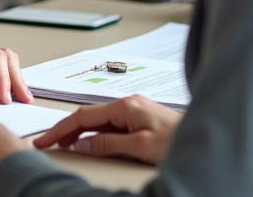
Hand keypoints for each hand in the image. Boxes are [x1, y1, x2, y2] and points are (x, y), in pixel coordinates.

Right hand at [32, 95, 181, 164]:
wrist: (208, 139)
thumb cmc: (179, 141)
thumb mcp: (141, 146)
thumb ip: (109, 144)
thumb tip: (83, 144)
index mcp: (126, 106)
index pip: (83, 117)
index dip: (61, 129)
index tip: (44, 139)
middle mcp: (129, 104)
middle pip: (89, 116)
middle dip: (66, 129)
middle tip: (48, 143)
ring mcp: (135, 110)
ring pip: (99, 121)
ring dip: (80, 132)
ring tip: (64, 144)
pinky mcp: (141, 119)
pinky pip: (110, 125)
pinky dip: (96, 134)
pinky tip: (91, 142)